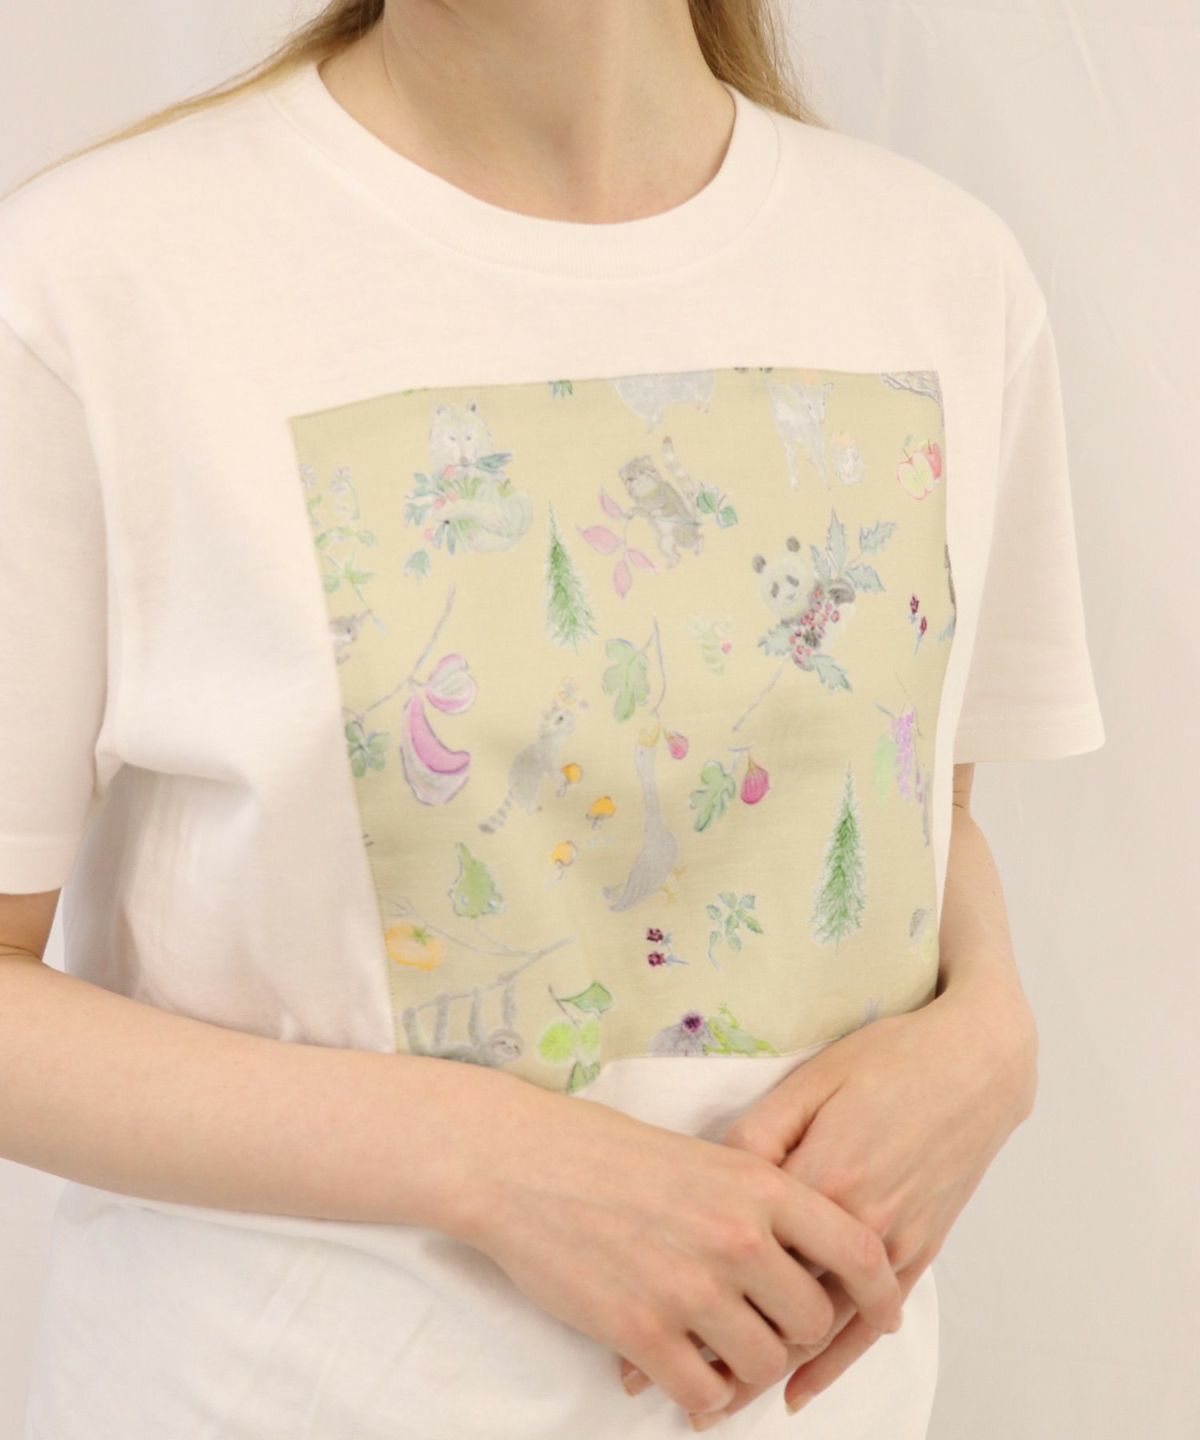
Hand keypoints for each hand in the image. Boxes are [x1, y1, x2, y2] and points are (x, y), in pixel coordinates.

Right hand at [455, 1079, 905, 1418]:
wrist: (522, 1163)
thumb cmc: (606, 1152)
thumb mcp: (703, 1156)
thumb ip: (759, 1202)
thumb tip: (801, 1257)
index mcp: (758, 1184)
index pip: (857, 1250)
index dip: (880, 1293)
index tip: (882, 1315)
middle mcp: (737, 1237)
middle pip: (813, 1321)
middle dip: (796, 1336)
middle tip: (765, 1331)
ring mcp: (690, 1287)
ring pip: (764, 1366)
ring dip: (748, 1372)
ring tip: (720, 1357)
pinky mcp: (641, 1332)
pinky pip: (703, 1396)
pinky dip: (702, 1401)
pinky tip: (686, 1381)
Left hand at [617, 977, 1037, 1423]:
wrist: (979, 1063)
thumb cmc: (889, 1059)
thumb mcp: (813, 1080)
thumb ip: (760, 1133)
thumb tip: (710, 1173)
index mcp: (822, 1175)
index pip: (741, 1252)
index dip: (686, 1289)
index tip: (638, 1316)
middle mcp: (858, 1222)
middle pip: (776, 1303)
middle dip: (715, 1346)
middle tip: (655, 1380)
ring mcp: (894, 1243)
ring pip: (820, 1325)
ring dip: (765, 1366)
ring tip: (711, 1401)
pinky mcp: (920, 1250)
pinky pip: (872, 1322)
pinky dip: (834, 1363)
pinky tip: (795, 1393)